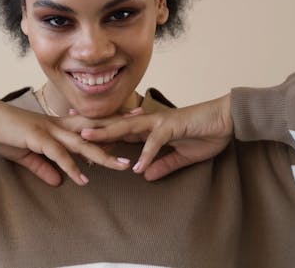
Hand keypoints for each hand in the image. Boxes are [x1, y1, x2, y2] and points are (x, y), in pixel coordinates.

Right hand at [0, 93, 129, 185]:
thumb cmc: (5, 132)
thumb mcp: (27, 154)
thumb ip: (44, 168)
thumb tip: (60, 182)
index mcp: (57, 126)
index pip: (90, 123)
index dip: (110, 122)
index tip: (130, 119)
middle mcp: (58, 126)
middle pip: (95, 128)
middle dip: (119, 127)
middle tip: (144, 124)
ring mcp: (49, 130)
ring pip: (82, 143)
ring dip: (102, 156)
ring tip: (121, 166)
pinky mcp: (37, 138)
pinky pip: (58, 155)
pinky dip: (71, 167)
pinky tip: (83, 179)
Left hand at [80, 94, 233, 180]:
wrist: (227, 120)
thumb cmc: (204, 133)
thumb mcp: (181, 155)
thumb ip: (162, 164)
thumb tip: (144, 175)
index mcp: (148, 127)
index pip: (119, 129)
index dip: (99, 130)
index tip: (78, 132)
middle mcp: (149, 121)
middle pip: (114, 124)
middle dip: (91, 126)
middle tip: (68, 127)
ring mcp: (160, 122)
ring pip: (127, 127)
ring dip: (107, 133)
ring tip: (87, 140)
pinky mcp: (174, 127)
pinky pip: (156, 142)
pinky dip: (146, 154)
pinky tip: (136, 168)